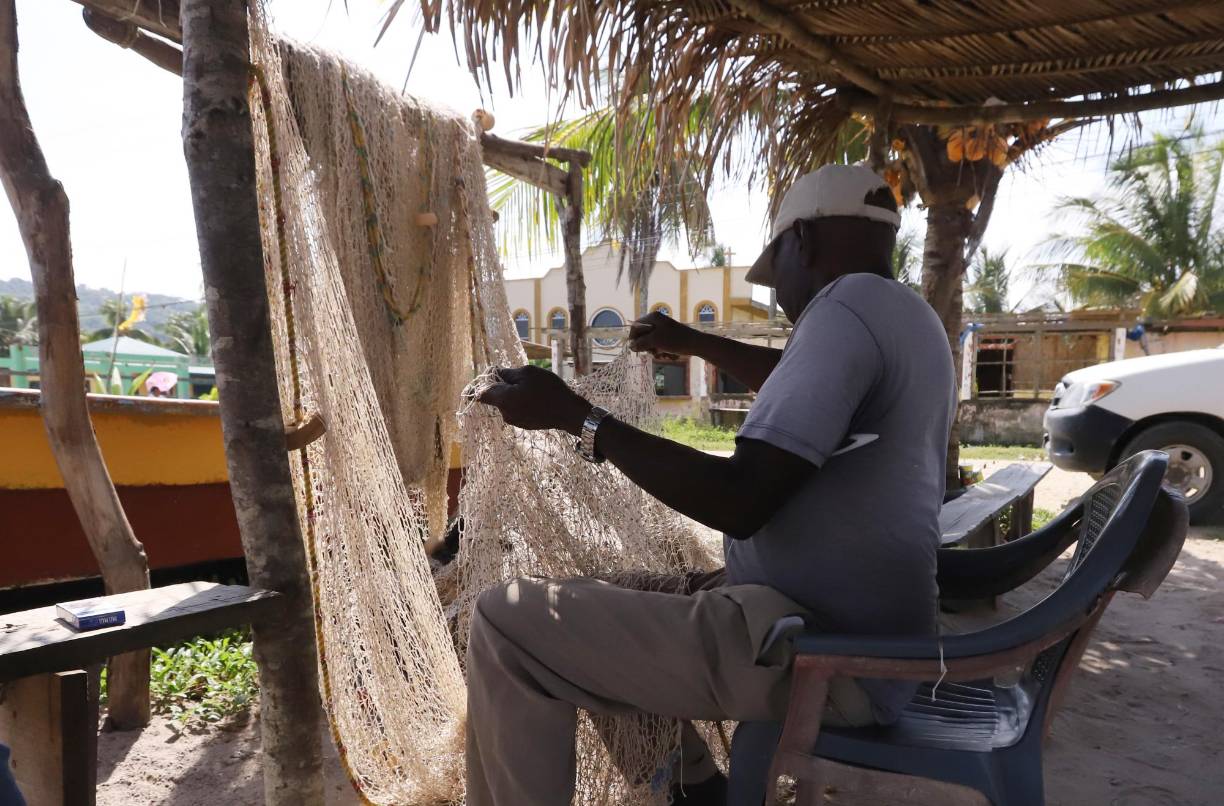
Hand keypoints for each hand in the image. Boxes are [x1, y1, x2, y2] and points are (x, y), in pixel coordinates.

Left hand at [477, 365, 591, 434]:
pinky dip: (521, 402)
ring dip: (513, 394)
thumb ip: (507, 373)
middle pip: (495, 397)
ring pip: (507, 403)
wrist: (569, 413)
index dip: (475, 387)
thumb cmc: (549, 389)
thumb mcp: (528, 373)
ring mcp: (515, 421)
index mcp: (503, 400)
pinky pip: (516, 410)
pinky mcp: (524, 425)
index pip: (479, 395)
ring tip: (533, 387)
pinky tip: (537, 398)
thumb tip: (495, 373)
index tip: (471, 385)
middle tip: (517, 376)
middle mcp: (505, 414)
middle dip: (502, 386)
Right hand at [628, 311, 697, 359]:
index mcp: (653, 317)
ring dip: (653, 350)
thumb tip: (630, 346)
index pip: (635, 326)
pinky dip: (660, 351)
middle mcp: (656, 322)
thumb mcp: (655, 341)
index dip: (633, 338)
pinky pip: (658, 345)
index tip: (634, 349)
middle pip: (642, 335)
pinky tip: (667, 355)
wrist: (695, 344)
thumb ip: (641, 343)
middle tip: (652, 352)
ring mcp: (663, 330)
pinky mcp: (668, 338)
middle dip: (646, 345)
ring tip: (661, 354)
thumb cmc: (675, 340)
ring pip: (650, 342)